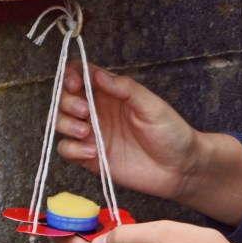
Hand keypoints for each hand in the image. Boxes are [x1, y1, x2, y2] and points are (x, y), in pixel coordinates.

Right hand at [56, 62, 200, 202]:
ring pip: (61, 121)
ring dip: (66, 124)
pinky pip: (66, 150)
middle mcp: (98, 110)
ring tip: (86, 132)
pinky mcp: (91, 157)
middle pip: (65, 97)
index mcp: (111, 92)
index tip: (75, 84)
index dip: (71, 74)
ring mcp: (93, 133)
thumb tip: (97, 75)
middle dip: (67, 101)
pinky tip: (92, 152)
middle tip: (85, 111)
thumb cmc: (171, 132)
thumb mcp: (152, 105)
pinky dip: (72, 149)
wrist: (180, 169)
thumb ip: (125, 88)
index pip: (81, 73)